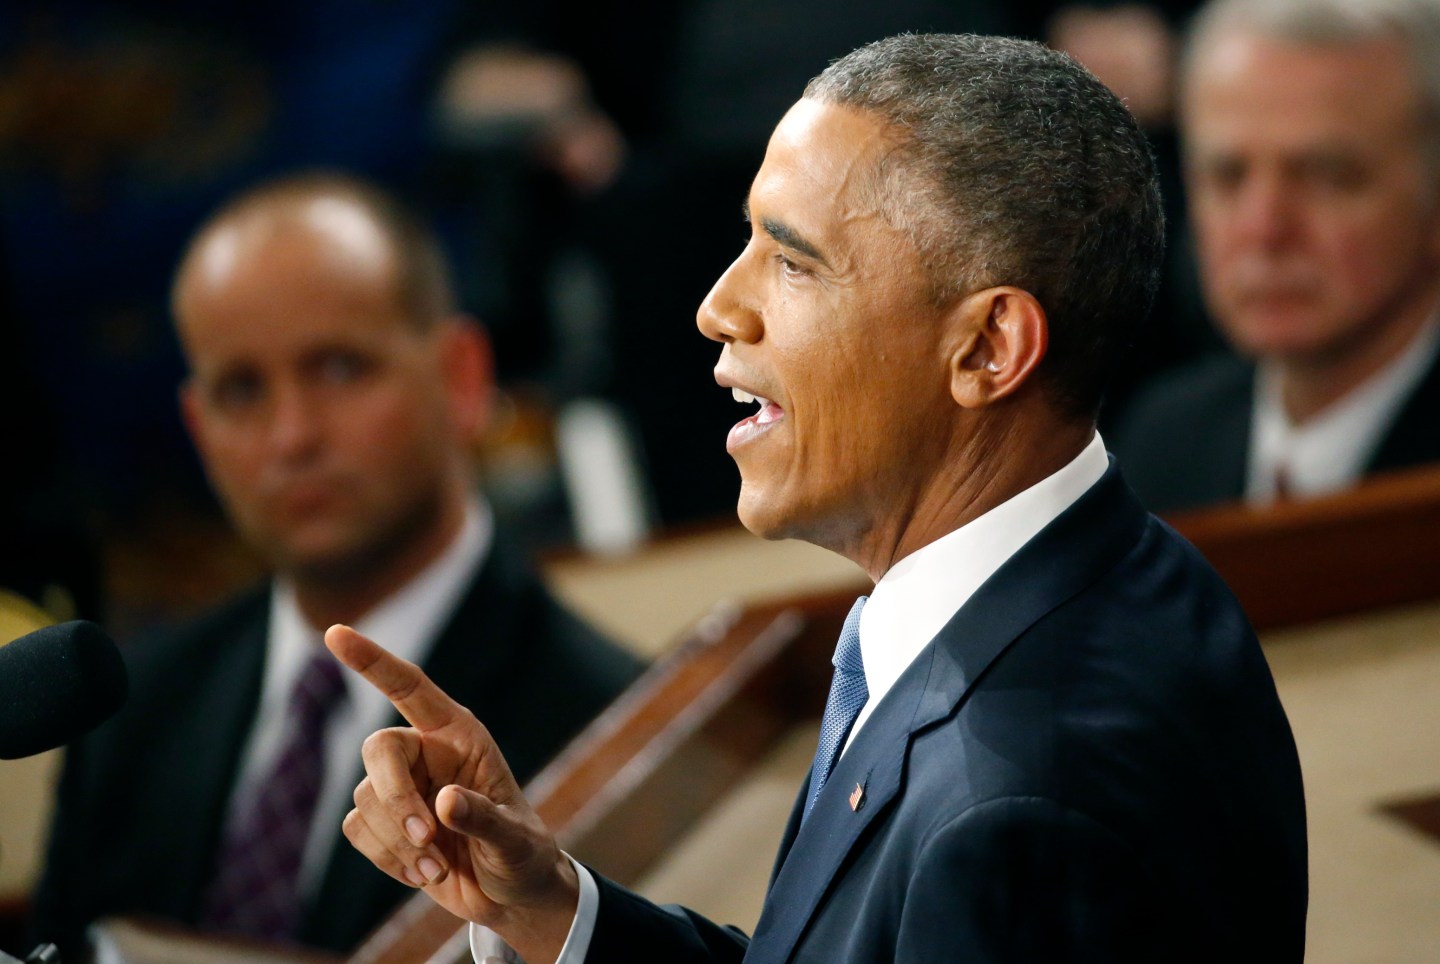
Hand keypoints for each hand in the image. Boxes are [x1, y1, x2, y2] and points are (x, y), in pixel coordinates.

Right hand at [325, 624, 578, 962]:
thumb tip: (443, 802)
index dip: (373, 661)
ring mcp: (402, 787)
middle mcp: (426, 752)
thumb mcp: (516, 839)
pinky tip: (423, 873)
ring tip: (438, 868)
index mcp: (460, 735)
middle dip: (396, 799)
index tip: (336, 633)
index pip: (410, 687)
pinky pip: (359, 831)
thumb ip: (484, 818)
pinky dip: (387, 858)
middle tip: (427, 841)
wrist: (510, 894)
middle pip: (378, 750)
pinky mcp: (383, 823)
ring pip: (366, 799)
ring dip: (398, 841)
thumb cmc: (522, 854)